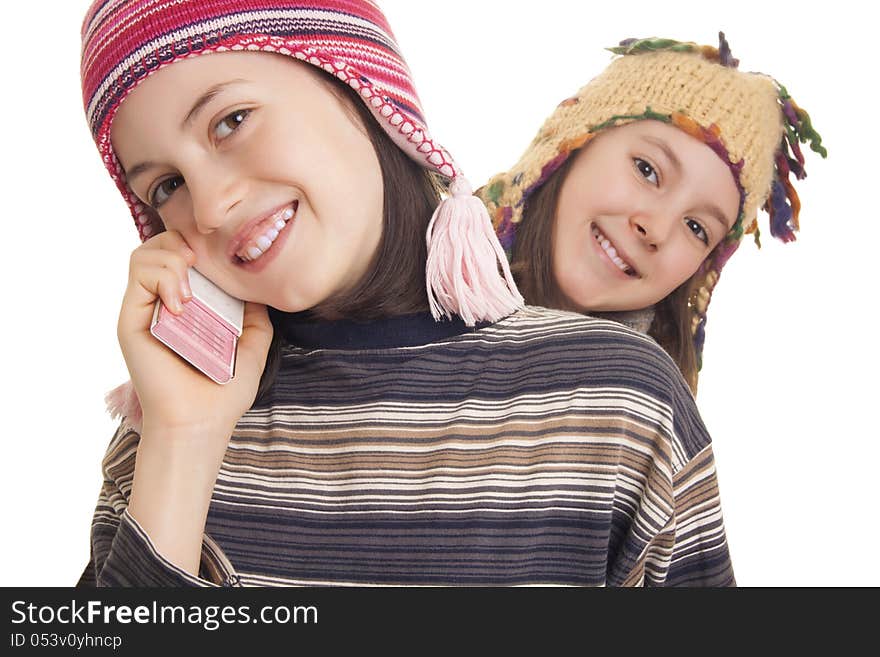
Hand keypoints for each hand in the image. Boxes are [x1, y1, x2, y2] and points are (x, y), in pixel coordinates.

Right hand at [117, 230, 273, 438]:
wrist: (201, 422)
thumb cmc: (224, 392)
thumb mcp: (253, 346)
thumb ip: (256, 315)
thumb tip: (259, 286)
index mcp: (188, 306)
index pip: (183, 255)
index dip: (199, 245)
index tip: (221, 259)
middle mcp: (162, 304)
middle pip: (160, 245)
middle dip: (183, 243)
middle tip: (202, 266)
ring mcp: (144, 310)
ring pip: (145, 254)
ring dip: (173, 260)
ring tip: (191, 294)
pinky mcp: (131, 319)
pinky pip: (139, 273)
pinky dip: (164, 277)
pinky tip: (182, 305)